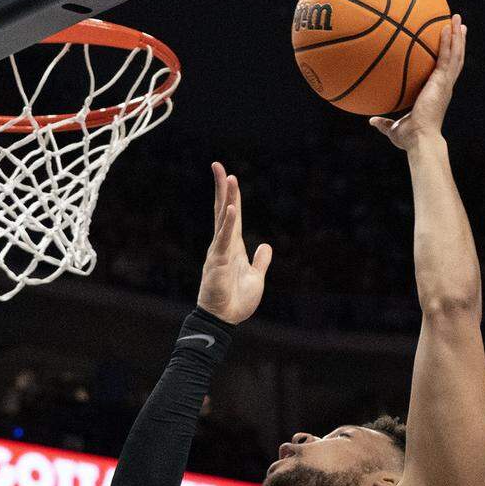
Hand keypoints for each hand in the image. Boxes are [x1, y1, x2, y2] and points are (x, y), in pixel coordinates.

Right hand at [196, 163, 272, 323]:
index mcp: (234, 246)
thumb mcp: (256, 277)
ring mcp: (220, 250)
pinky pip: (224, 238)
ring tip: (228, 177)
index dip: (232, 196)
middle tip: (218, 166)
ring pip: (223, 219)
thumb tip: (266, 245)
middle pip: (223, 210)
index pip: (232, 216)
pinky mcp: (218, 261)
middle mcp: (224, 244)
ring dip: (227, 197)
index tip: (228, 175)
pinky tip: (232, 208)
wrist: (225, 319)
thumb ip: (260, 261)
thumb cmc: (236, 301)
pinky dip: (229, 223)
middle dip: (222, 188)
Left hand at [369, 14, 465, 148]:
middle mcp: (444, 87)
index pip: (445, 72)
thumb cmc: (410, 138)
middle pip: (455, 59)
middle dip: (458, 42)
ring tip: (458, 19)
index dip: (449, 58)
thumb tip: (372, 121)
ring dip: (458, 36)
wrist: (420, 139)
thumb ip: (384, 122)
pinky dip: (449, 42)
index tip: (449, 46)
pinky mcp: (442, 81)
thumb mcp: (394, 128)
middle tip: (460, 26)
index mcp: (437, 94)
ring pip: (456, 55)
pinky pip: (447, 57)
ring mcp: (445, 83)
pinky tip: (447, 27)